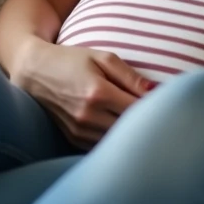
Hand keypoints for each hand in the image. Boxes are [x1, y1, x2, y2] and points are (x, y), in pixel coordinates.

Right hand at [9, 39, 155, 148]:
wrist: (34, 72)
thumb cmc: (71, 60)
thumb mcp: (102, 57)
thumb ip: (130, 75)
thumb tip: (156, 90)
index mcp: (98, 92)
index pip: (138, 108)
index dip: (156, 107)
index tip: (169, 103)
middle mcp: (88, 115)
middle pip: (130, 127)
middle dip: (147, 122)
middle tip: (162, 115)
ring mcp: (79, 129)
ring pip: (116, 139)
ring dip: (131, 133)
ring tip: (144, 123)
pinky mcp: (73, 138)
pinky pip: (101, 145)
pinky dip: (114, 139)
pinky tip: (123, 130)